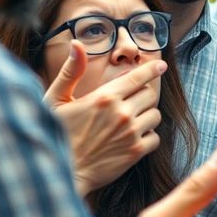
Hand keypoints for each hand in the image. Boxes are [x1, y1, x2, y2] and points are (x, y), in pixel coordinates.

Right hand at [44, 40, 164, 195]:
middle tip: (129, 104)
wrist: (62, 172)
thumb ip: (70, 71)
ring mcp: (130, 133)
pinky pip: (155, 138)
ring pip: (155, 116)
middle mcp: (121, 113)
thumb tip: (76, 44)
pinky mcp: (135, 152)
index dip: (151, 70)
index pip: (137, 77)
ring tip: (129, 123)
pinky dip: (147, 138)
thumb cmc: (57, 134)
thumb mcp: (56, 100)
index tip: (161, 65)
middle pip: (149, 95)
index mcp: (104, 97)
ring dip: (146, 117)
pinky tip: (131, 139)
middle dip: (142, 97)